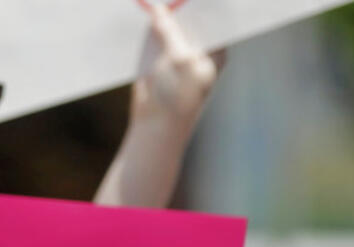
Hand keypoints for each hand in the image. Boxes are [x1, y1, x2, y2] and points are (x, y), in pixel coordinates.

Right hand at [133, 4, 221, 126]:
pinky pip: (151, 39)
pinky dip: (145, 30)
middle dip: (176, 6)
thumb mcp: (179, 59)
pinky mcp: (156, 60)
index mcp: (215, 47)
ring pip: (168, 27)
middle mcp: (197, 47)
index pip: (211, 15)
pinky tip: (139, 15)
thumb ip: (169, 31)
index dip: (198, 2)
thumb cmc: (177, 97)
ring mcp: (176, 53)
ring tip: (150, 1)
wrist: (155, 127)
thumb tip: (158, 8)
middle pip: (188, 18)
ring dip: (159, 17)